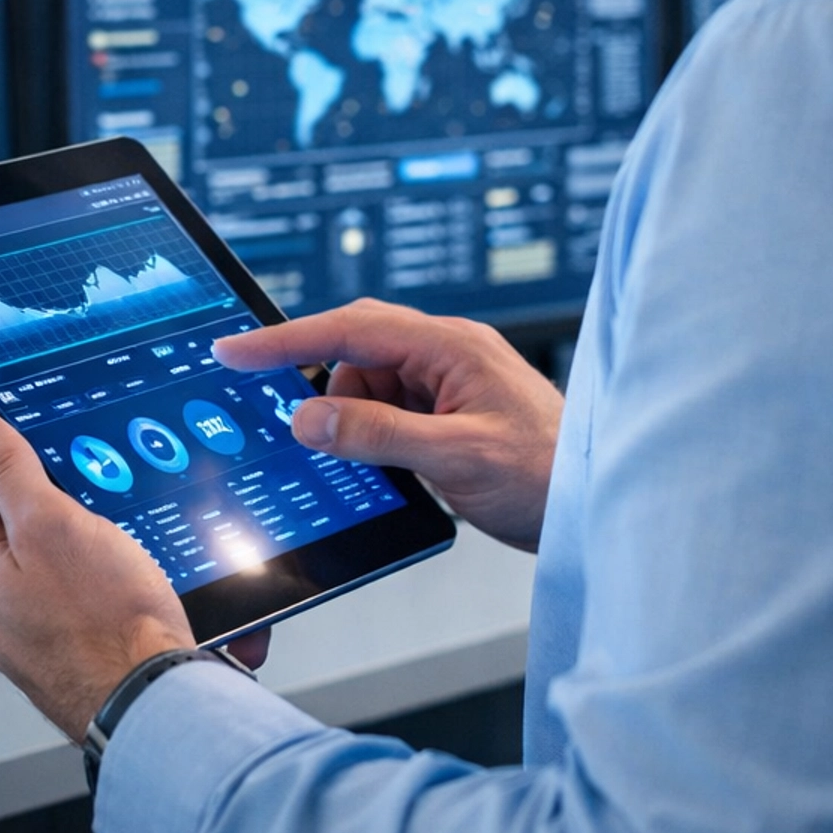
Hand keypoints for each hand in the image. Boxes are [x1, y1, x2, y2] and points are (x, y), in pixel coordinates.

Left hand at [0, 404, 266, 742]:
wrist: (157, 705)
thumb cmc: (107, 627)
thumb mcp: (51, 524)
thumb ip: (6, 469)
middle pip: (9, 516)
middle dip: (46, 485)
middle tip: (79, 461)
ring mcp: (33, 630)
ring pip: (52, 553)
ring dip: (84, 529)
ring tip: (119, 521)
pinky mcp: (73, 647)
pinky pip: (81, 590)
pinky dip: (107, 570)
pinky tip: (136, 569)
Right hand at [214, 300, 562, 551]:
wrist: (597, 503)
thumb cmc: (550, 473)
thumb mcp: (457, 458)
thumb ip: (380, 435)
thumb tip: (312, 420)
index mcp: (452, 346)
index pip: (352, 329)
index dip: (286, 339)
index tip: (235, 350)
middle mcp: (449, 355)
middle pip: (358, 354)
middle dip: (330, 396)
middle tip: (310, 436)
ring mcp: (451, 383)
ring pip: (371, 389)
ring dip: (360, 427)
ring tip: (393, 469)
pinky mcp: (452, 413)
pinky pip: (393, 414)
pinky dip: (379, 440)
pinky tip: (397, 470)